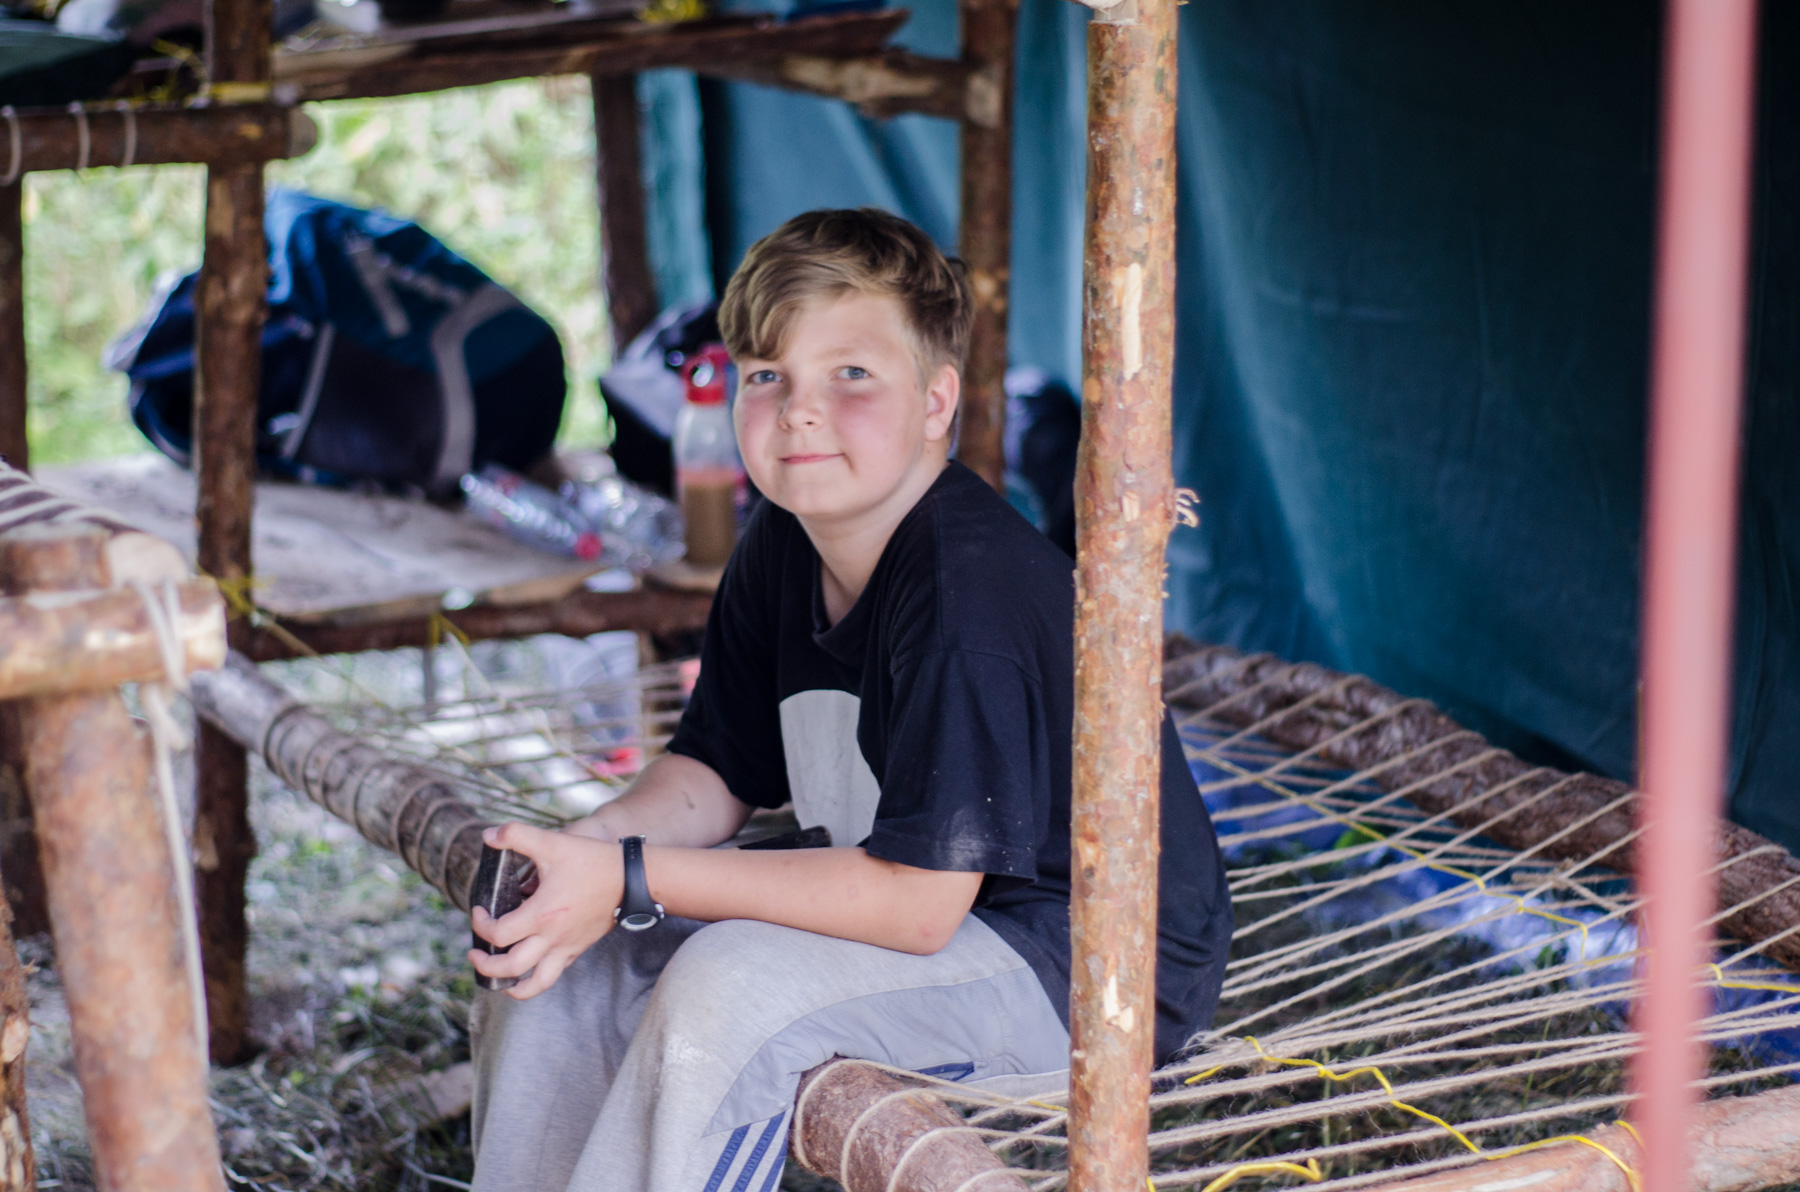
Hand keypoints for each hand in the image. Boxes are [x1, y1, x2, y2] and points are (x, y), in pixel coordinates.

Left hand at [468, 823, 622, 999]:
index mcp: (541, 915)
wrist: (633, 878)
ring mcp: (566, 947)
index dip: (480, 925)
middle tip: (475, 953)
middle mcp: (552, 938)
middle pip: (510, 968)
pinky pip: (554, 974)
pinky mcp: (578, 949)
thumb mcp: (553, 842)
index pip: (497, 934)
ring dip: (512, 986)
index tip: (478, 911)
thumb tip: (488, 834)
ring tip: (499, 980)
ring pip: (536, 984)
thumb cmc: (593, 862)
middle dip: (485, 967)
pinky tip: (529, 967)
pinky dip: (536, 978)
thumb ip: (516, 834)